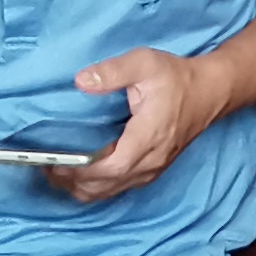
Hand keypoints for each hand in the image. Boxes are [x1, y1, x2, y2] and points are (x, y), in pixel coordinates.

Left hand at [59, 46, 217, 203]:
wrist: (209, 93)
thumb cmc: (176, 78)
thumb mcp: (145, 63)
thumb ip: (113, 71)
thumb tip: (81, 81)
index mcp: (149, 136)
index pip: (113, 167)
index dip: (82, 170)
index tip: (57, 162)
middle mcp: (151, 160)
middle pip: (106, 185)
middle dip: (73, 181)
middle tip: (45, 166)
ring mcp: (152, 169)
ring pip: (110, 191)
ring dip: (81, 188)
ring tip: (55, 172)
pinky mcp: (150, 171)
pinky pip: (118, 188)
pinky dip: (95, 187)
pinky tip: (78, 175)